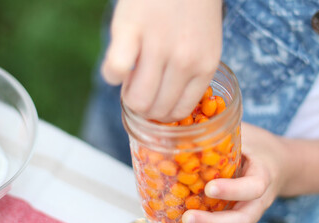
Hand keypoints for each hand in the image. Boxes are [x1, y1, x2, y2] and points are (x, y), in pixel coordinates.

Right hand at [102, 0, 222, 121]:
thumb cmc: (193, 9)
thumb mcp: (206, 44)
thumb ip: (193, 74)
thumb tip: (169, 106)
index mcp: (205, 66)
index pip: (180, 111)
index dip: (163, 115)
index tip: (155, 105)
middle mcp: (184, 61)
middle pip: (157, 110)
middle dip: (145, 108)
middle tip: (140, 92)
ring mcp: (158, 46)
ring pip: (137, 99)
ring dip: (128, 96)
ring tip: (130, 81)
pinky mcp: (130, 30)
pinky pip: (114, 71)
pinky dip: (112, 74)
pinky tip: (118, 64)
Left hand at [174, 122, 292, 222]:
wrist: (278, 164)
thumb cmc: (259, 147)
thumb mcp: (247, 133)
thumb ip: (224, 130)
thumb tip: (189, 119)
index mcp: (262, 176)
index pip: (253, 188)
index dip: (233, 190)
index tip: (210, 187)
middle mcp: (257, 201)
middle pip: (242, 222)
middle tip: (187, 218)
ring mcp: (247, 215)